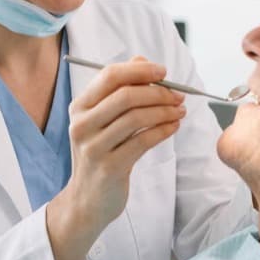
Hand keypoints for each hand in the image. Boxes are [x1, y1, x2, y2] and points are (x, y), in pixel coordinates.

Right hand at [46, 57, 185, 259]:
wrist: (88, 199)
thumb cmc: (100, 154)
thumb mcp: (102, 120)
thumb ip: (119, 89)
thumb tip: (141, 60)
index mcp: (79, 107)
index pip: (110, 76)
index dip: (140, 70)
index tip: (163, 71)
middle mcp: (82, 124)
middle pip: (126, 95)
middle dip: (158, 92)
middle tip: (178, 95)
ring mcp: (94, 147)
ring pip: (137, 117)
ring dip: (165, 111)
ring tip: (180, 110)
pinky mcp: (109, 167)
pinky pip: (143, 141)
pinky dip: (163, 130)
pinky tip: (173, 126)